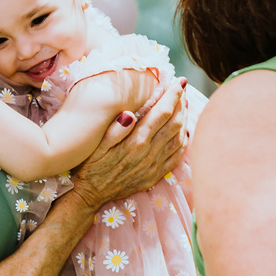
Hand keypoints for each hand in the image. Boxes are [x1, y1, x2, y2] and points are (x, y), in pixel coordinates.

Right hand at [70, 77, 187, 209]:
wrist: (90, 194)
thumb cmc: (90, 165)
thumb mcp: (96, 145)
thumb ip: (114, 129)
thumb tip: (129, 114)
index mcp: (137, 141)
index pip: (163, 112)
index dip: (173, 95)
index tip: (180, 81)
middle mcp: (150, 152)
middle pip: (175, 122)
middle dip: (182, 102)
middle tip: (182, 89)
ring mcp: (155, 165)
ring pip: (180, 137)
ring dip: (185, 119)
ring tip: (184, 105)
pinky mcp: (156, 175)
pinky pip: (178, 156)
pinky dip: (185, 141)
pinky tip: (184, 131)